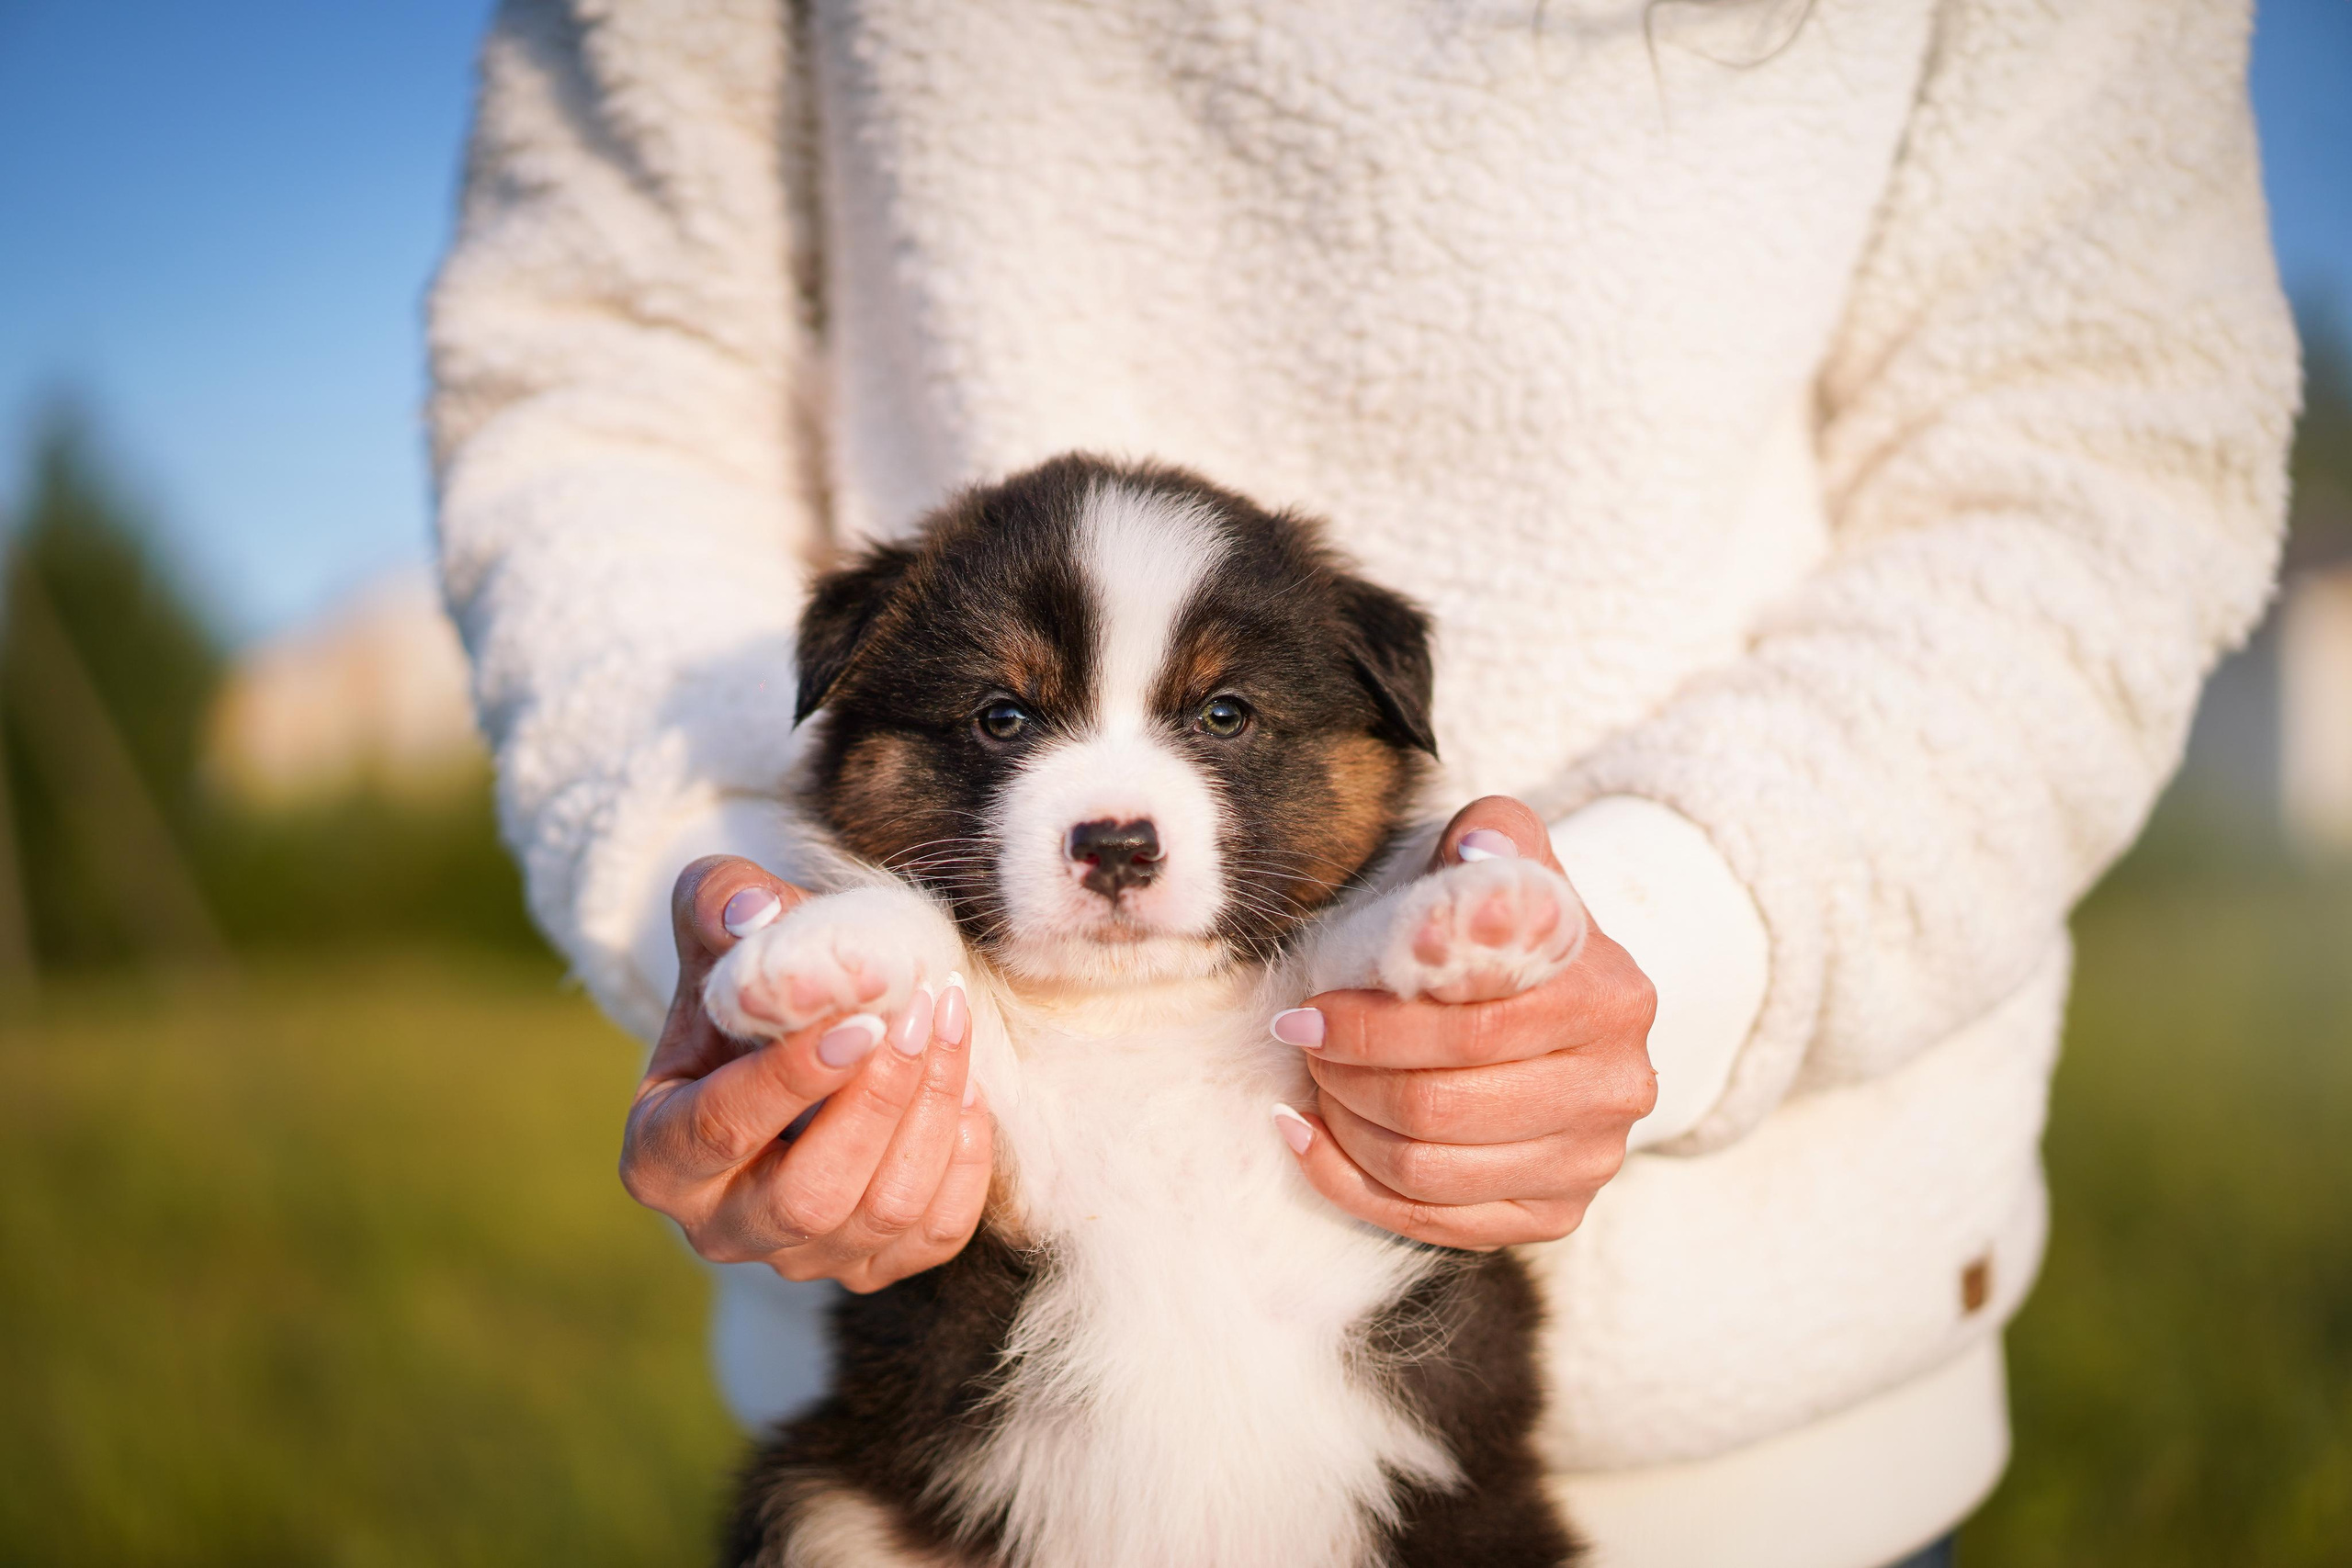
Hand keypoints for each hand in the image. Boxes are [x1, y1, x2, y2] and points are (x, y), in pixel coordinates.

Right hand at [618, 856, 993, 1291]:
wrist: (787, 1035)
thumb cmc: (745, 978)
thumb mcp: (714, 924)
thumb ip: (719, 903)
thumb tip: (755, 914)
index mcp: (658, 1156)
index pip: (721, 1130)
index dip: (793, 1079)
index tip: (862, 1022)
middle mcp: (718, 1226)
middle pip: (810, 1196)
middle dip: (880, 1101)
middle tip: (923, 1013)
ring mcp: (799, 1258)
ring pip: (881, 1215)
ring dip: (931, 1116)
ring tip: (950, 1027)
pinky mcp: (869, 1265)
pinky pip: (934, 1236)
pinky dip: (963, 1164)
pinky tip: (967, 1091)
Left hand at [1276, 797, 1659, 1248]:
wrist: (1570, 1002)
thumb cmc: (1515, 929)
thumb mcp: (1511, 864)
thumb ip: (1494, 840)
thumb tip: (1475, 848)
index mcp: (1610, 997)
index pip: (1472, 1029)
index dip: (1373, 1027)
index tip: (1307, 1010)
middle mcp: (1617, 1089)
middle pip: (1445, 1109)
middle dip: (1351, 1078)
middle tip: (1303, 1044)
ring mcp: (1591, 1162)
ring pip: (1432, 1173)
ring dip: (1348, 1131)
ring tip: (1312, 1086)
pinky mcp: (1556, 1215)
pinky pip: (1436, 1225)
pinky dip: (1355, 1187)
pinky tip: (1310, 1141)